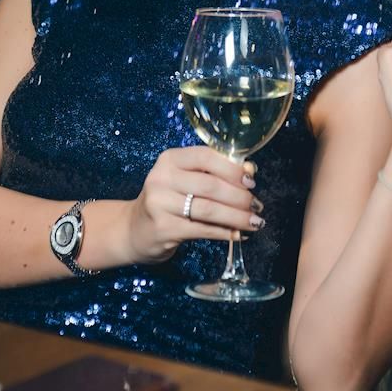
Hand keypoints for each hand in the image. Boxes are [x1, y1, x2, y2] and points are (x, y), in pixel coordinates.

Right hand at [124, 147, 262, 264]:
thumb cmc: (168, 200)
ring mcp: (160, 204)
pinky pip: (203, 230)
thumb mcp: (184, 179)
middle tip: (257, 206)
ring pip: (209, 209)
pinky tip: (238, 234)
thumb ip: (213, 173)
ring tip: (255, 222)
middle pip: (211, 185)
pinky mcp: (164, 228)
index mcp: (170, 159)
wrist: (134, 229)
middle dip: (240, 197)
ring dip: (237, 217)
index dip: (232, 168)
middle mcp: (162, 178)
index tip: (251, 180)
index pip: (206, 157)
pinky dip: (225, 232)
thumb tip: (250, 172)